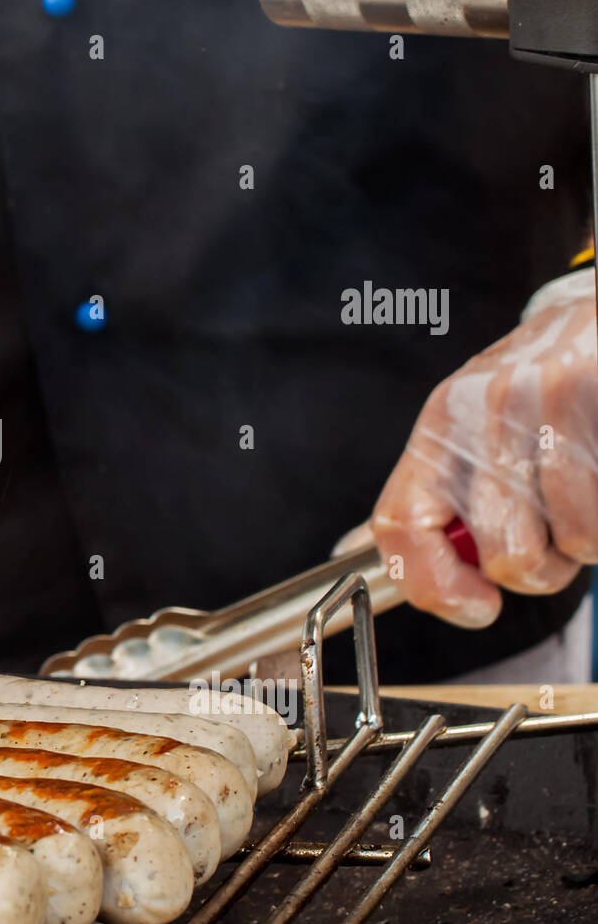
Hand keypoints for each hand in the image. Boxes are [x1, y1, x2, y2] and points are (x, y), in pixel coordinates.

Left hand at [371, 270, 597, 626]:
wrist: (594, 317)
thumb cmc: (532, 393)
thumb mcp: (462, 434)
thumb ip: (423, 501)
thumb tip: (351, 554)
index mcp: (437, 429)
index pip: (400, 526)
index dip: (433, 587)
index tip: (475, 606)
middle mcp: (480, 412)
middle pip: (503, 554)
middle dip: (539, 569)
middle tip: (552, 535)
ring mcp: (545, 402)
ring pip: (572, 542)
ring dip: (585, 542)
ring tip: (584, 496)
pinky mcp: (596, 397)